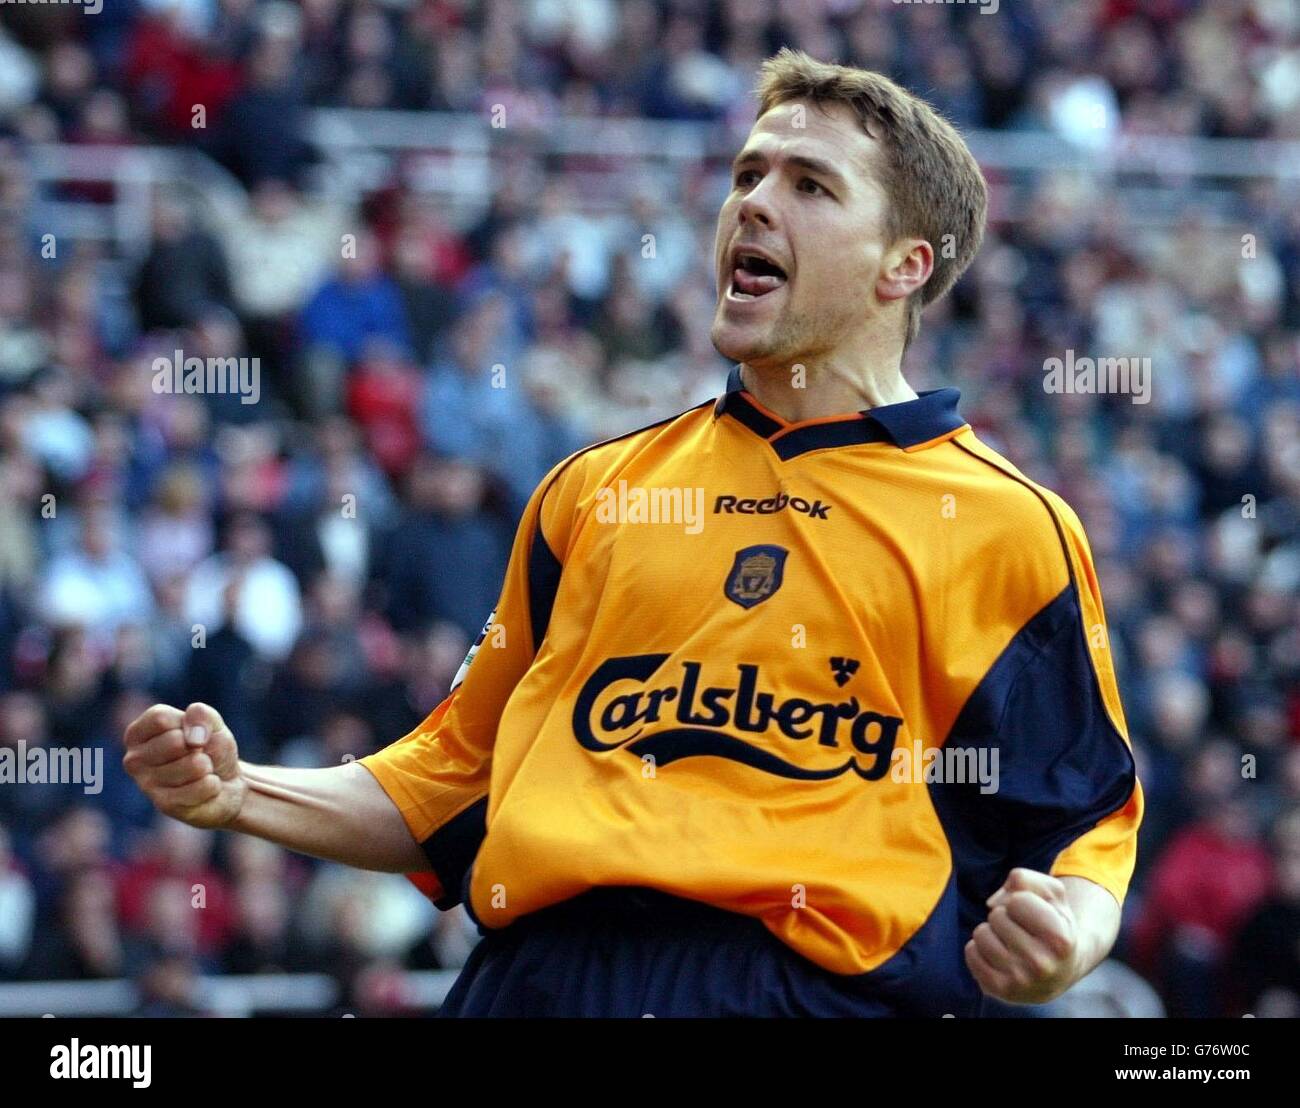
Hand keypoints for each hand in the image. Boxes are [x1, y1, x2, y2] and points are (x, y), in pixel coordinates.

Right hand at [122, 702, 245, 829]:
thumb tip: (193, 739)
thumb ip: (201, 715)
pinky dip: (214, 783)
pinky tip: (206, 786)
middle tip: (199, 753)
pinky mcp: (165, 805)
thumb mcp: (211, 722)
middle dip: (199, 745)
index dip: (187, 723)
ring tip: (203, 770)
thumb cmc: (211, 748)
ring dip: (208, 765)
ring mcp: (146, 785)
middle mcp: (134, 760)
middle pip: (175, 741)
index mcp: (137, 734)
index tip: (192, 732)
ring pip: (193, 765)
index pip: (159, 718)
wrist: (227, 784)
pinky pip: (202, 786)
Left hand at [965, 868, 1080, 1004]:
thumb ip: (1025, 879)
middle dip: (1005, 916)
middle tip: (1022, 930)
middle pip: (997, 916)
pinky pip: (970, 953)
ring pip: (981, 933)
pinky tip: (998, 954)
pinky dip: (979, 947)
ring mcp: (1019, 981)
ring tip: (1010, 942)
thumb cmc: (1053, 923)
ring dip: (991, 931)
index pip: (1016, 901)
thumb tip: (992, 903)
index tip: (1034, 915)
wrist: (1059, 971)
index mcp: (1059, 940)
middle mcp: (1041, 964)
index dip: (1021, 901)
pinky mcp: (999, 990)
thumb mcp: (1052, 894)